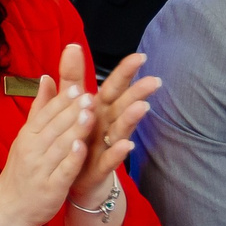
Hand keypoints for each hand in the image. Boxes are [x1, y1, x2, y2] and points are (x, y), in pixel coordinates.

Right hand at [0, 70, 94, 225]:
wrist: (9, 208)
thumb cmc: (22, 170)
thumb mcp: (27, 137)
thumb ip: (40, 108)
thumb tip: (46, 77)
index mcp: (28, 135)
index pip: (46, 114)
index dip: (63, 101)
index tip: (78, 87)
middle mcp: (32, 150)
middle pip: (54, 127)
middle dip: (72, 111)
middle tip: (89, 96)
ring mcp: (41, 170)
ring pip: (60, 147)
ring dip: (74, 131)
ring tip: (90, 115)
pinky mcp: (51, 189)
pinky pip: (62, 171)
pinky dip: (72, 159)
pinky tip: (82, 148)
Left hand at [66, 44, 157, 210]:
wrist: (74, 180)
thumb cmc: (78, 138)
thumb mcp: (71, 105)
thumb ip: (72, 78)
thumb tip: (71, 46)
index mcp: (99, 109)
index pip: (113, 87)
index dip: (125, 72)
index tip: (140, 56)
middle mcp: (106, 125)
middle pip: (123, 106)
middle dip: (137, 93)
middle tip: (154, 81)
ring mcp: (106, 146)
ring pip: (120, 130)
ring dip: (131, 119)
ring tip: (142, 108)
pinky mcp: (100, 167)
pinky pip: (110, 158)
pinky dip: (118, 152)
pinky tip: (126, 145)